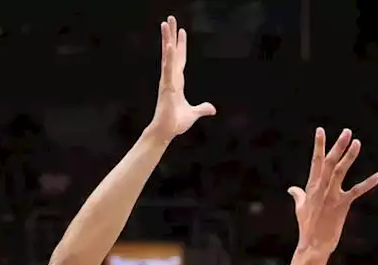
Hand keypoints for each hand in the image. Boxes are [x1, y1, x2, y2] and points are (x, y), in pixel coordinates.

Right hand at [146, 16, 214, 142]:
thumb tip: (212, 109)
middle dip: (171, 35)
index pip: (180, 59)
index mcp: (177, 82)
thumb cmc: (175, 123)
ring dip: (167, 38)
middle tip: (170, 19)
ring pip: (168, 55)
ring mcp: (168, 80)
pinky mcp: (167, 86)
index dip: (180, 45)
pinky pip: (168, 68)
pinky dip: (169, 57)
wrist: (166, 132)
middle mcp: (171, 77)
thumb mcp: (193, 113)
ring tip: (166, 23)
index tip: (180, 32)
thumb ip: (202, 108)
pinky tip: (170, 44)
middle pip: (172, 52)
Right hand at [288, 128, 377, 254]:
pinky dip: (368, 183)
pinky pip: (356, 191)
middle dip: (337, 146)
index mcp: (311, 187)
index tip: (321, 130)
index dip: (319, 145)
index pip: (315, 162)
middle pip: (329, 162)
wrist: (313, 245)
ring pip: (340, 171)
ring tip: (357, 143)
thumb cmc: (307, 228)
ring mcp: (331, 196)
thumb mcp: (300, 209)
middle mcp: (320, 189)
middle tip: (347, 132)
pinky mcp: (341, 205)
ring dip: (349, 156)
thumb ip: (298, 195)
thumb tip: (291, 189)